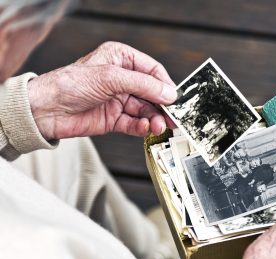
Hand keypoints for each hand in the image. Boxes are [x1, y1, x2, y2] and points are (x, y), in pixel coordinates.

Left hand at [28, 42, 177, 139]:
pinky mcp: (114, 119)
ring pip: (145, 110)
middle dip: (162, 106)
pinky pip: (134, 123)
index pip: (152, 70)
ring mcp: (118, 100)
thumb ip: (142, 85)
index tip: (175, 98)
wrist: (47, 110)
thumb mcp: (110, 78)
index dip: (165, 84)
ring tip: (160, 126)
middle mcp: (122, 80)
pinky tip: (146, 128)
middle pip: (151, 93)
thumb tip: (168, 93)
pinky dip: (142, 127)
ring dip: (154, 119)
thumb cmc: (70, 84)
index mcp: (121, 59)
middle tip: (174, 118)